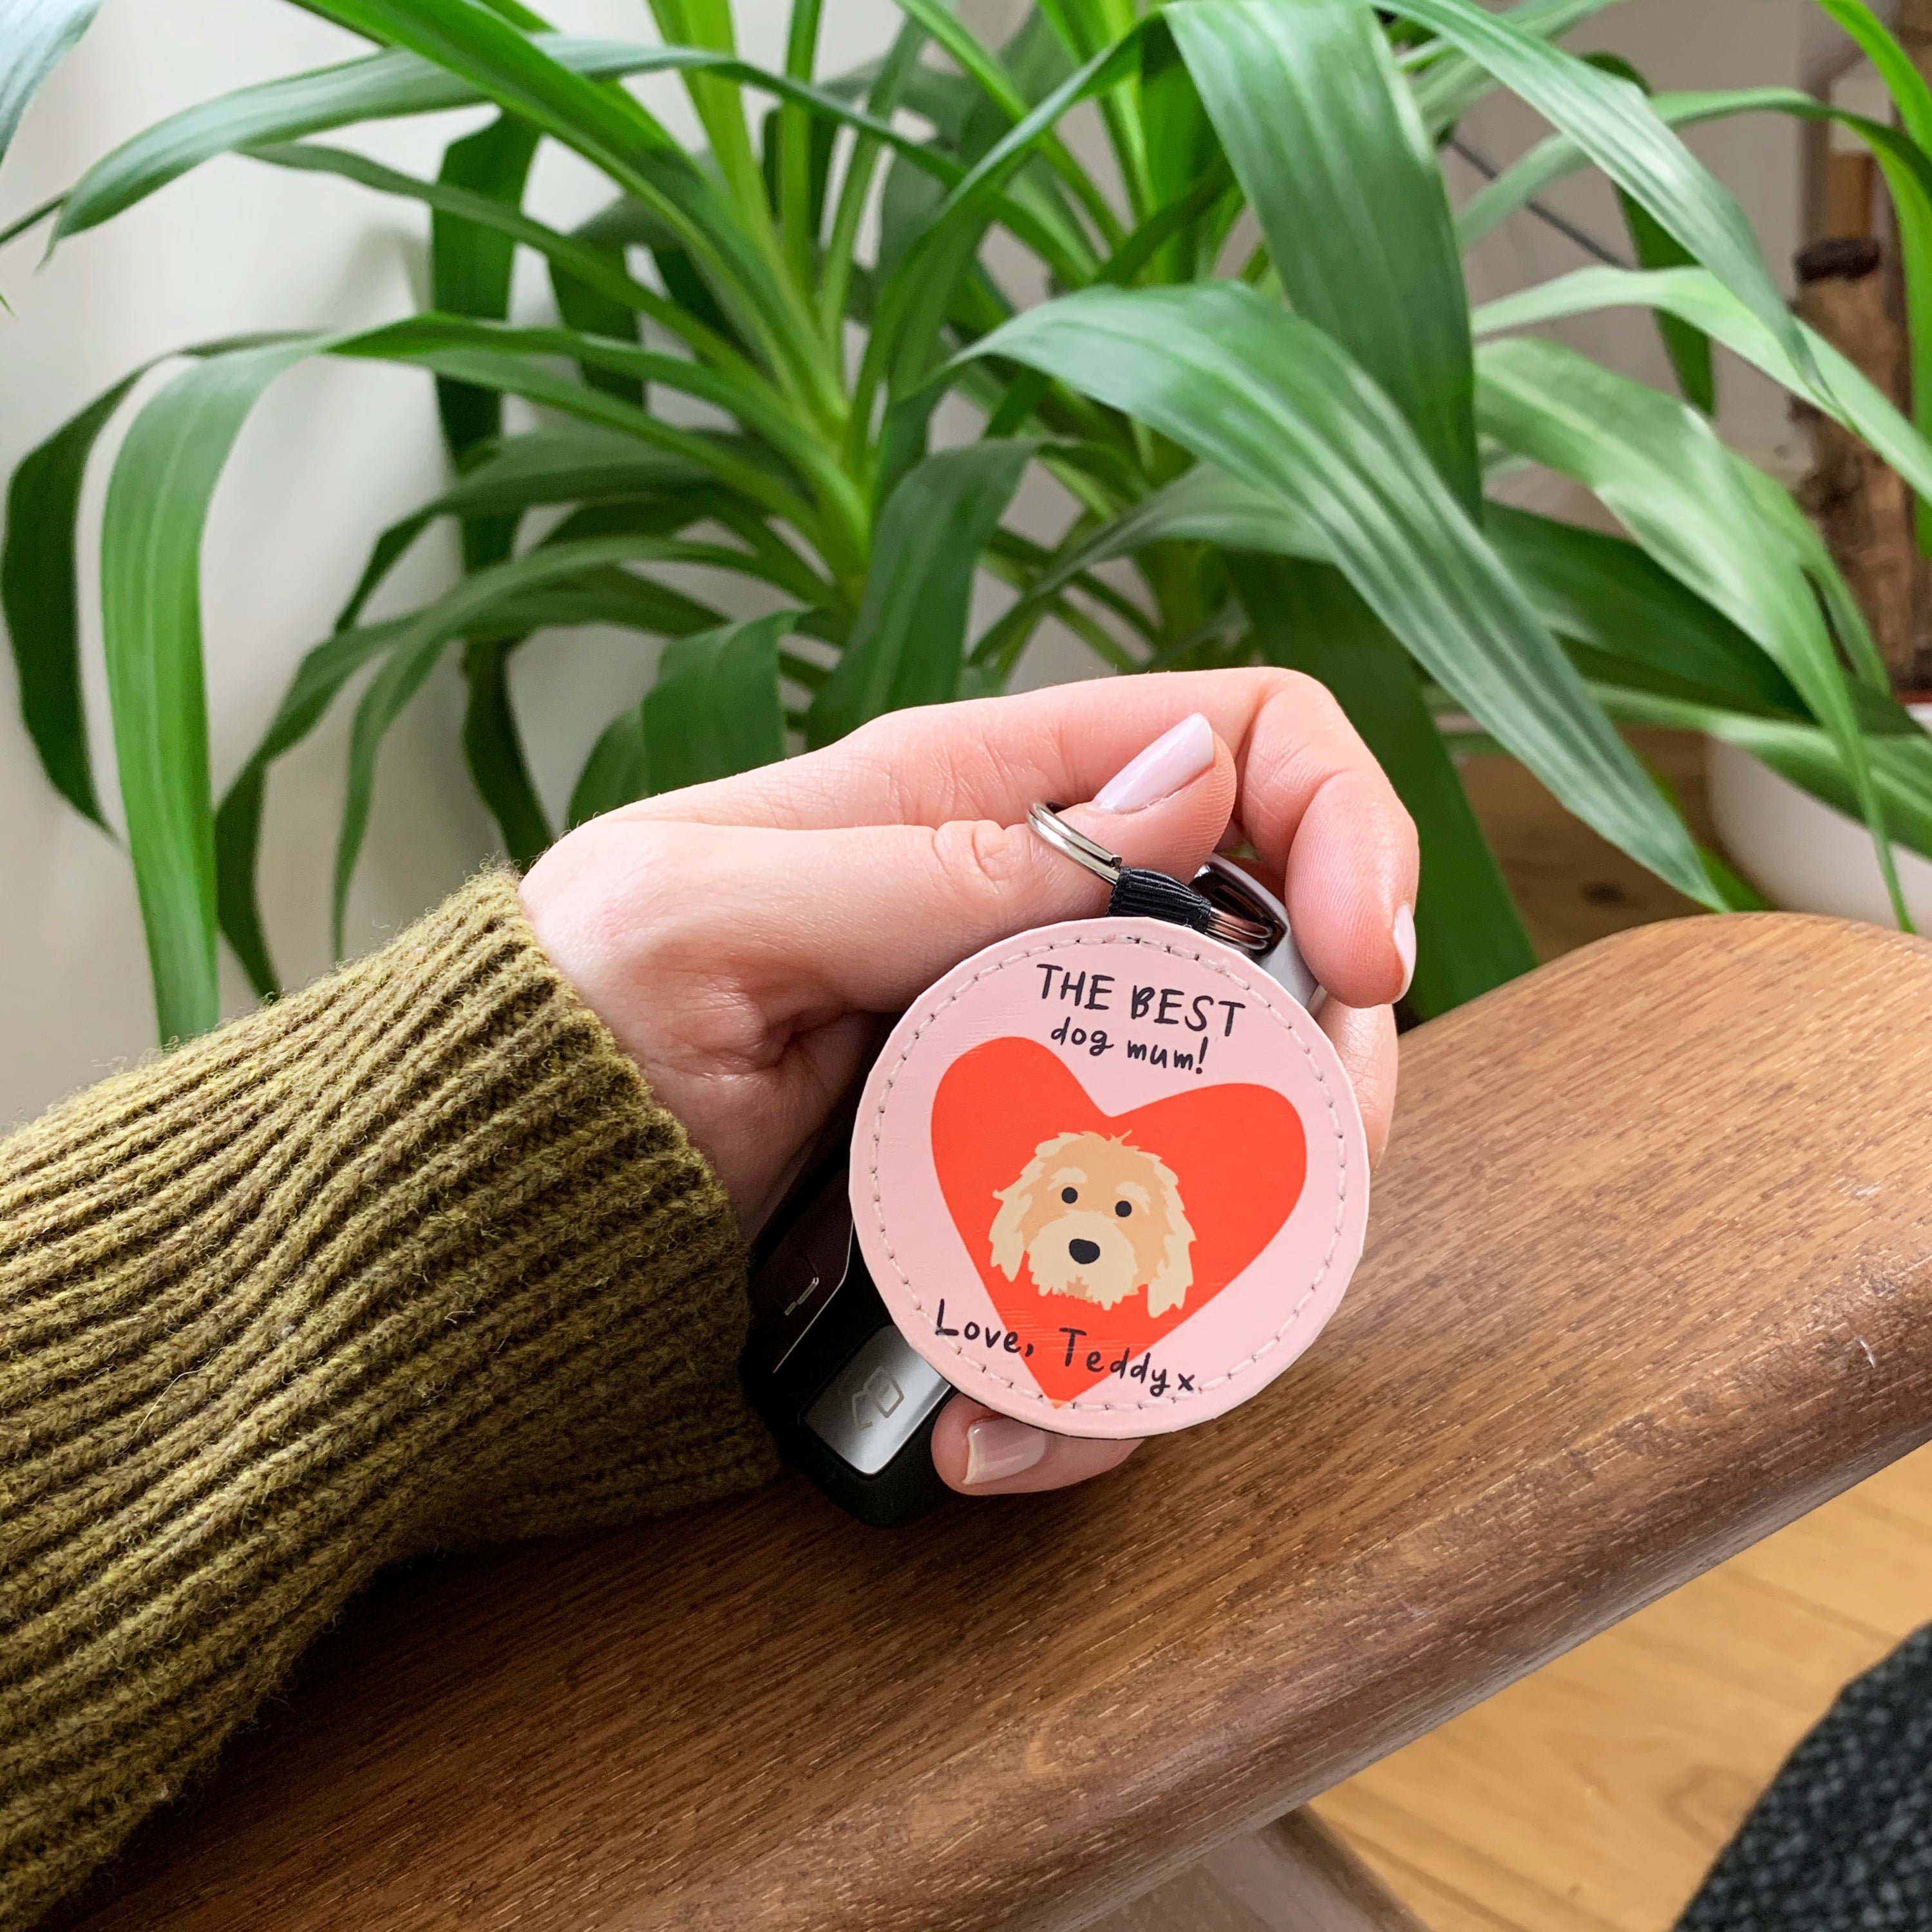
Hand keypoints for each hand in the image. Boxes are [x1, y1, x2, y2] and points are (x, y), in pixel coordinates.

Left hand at [520, 669, 1417, 1497]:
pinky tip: (987, 1433)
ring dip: (1194, 1288)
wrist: (482, 1227)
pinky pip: (1135, 1297)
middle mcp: (1039, 939)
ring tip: (1036, 1380)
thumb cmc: (555, 1039)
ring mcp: (1040, 1087)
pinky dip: (1094, 1384)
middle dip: (1320, 1098)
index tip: (1365, 965)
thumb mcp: (706, 915)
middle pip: (1291, 979)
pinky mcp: (1018, 1221)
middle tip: (1263, 1214)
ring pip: (1240, 1162)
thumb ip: (938, 855)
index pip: (1244, 743)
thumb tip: (1192, 780)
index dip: (1346, 826)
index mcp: (976, 807)